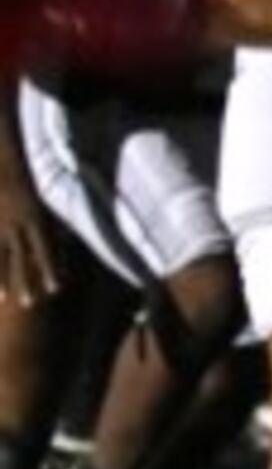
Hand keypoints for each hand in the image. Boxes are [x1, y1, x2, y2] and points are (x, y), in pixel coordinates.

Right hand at [0, 183, 57, 310]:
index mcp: (36, 219)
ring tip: (3, 300)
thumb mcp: (44, 202)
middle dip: (25, 282)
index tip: (56, 290)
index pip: (45, 250)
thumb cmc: (28, 183)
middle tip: (29, 304)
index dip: (51, 270)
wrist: (3, 164)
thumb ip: (54, 221)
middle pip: (21, 260)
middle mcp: (16, 225)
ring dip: (2, 281)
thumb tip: (68, 237)